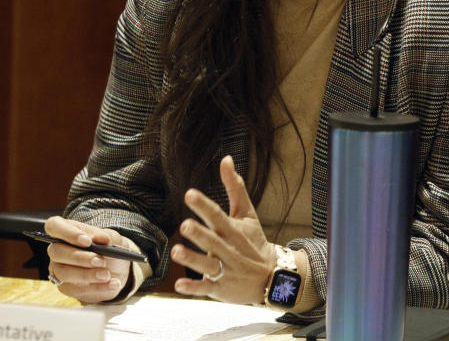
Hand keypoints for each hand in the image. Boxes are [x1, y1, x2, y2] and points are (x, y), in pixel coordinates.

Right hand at [44, 216, 131, 302]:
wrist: (118, 268)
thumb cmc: (110, 248)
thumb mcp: (113, 239)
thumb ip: (107, 237)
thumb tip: (102, 239)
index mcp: (67, 231)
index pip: (54, 226)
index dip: (68, 233)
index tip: (87, 241)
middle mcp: (58, 250)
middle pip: (57, 252)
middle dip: (80, 257)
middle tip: (100, 261)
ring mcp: (59, 269)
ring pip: (63, 273)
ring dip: (87, 274)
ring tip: (107, 275)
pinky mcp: (66, 287)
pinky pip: (76, 290)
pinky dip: (97, 287)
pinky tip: (112, 284)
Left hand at [171, 155, 275, 303]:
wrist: (271, 277)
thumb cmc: (254, 241)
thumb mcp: (247, 213)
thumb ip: (234, 187)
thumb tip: (225, 159)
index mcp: (233, 230)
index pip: (218, 215)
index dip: (204, 205)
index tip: (190, 194)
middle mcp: (228, 249)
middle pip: (212, 241)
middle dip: (199, 234)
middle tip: (185, 225)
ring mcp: (224, 270)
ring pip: (207, 265)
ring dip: (192, 260)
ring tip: (177, 251)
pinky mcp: (219, 288)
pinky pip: (205, 288)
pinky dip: (193, 288)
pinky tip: (179, 285)